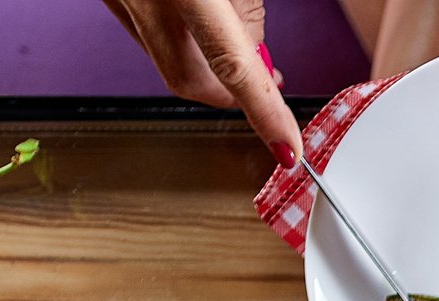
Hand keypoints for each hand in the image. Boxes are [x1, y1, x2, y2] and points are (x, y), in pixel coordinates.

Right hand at [100, 0, 303, 154]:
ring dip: (206, 64)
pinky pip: (150, 34)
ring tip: (236, 40)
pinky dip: (180, 38)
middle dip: (231, 93)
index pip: (231, 66)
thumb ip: (247, 12)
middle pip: (190, 80)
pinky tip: (196, 19)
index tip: (288, 150)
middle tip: (268, 83)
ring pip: (168, 59)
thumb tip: (255, 56)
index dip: (263, 113)